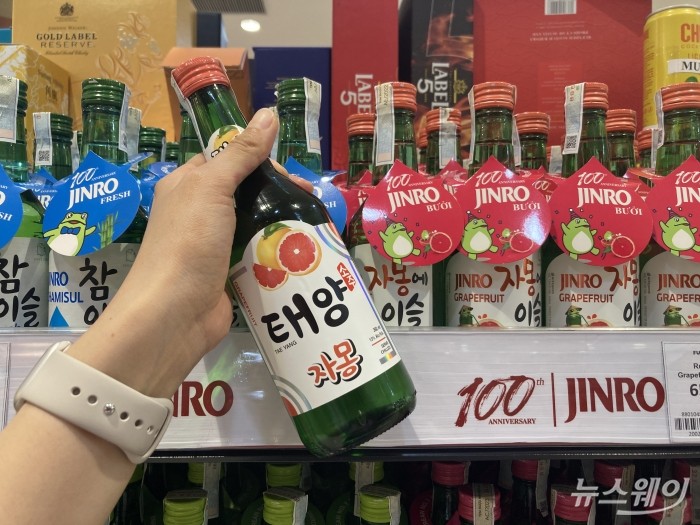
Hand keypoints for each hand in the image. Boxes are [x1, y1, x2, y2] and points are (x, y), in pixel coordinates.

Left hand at [67, 108, 289, 397]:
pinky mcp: (229, 272)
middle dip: (277, 192)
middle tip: (308, 198)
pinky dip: (278, 251)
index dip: (256, 157)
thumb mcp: (213, 188)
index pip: (225, 159)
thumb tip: (269, 113)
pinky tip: (302, 250)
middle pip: (245, 191)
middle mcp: (199, 212)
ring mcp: (214, 245)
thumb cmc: (188, 242)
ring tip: (314, 223)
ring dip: (281, 222)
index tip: (286, 168)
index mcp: (188, 185)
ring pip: (255, 223)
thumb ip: (242, 154)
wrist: (174, 314)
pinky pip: (258, 254)